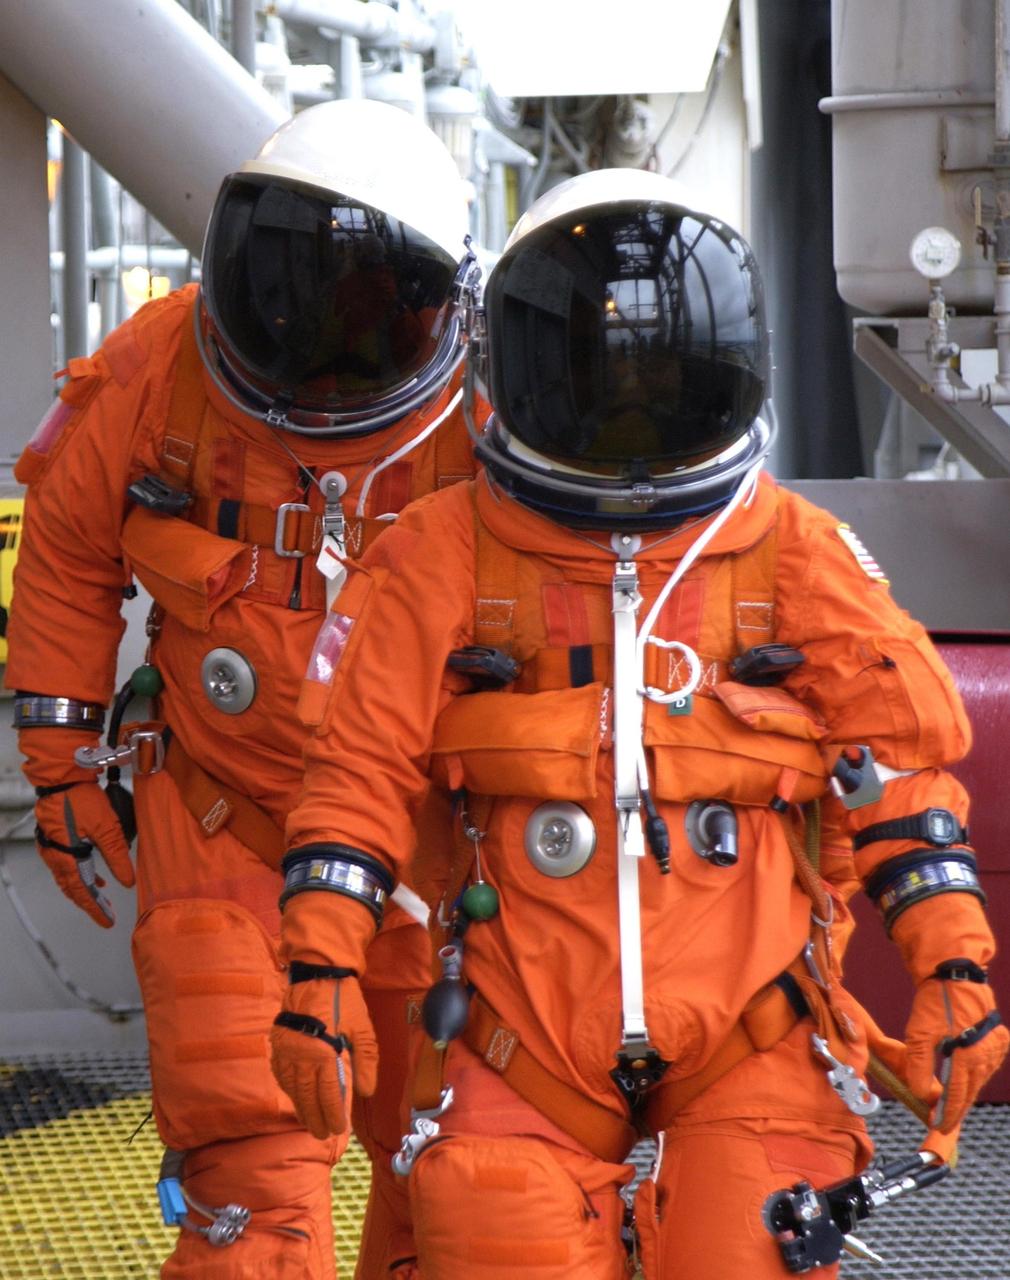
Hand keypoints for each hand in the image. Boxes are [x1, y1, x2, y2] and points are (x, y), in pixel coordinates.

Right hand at [34, 782, 134, 926]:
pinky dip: (81, 874)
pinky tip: (95, 875)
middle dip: (90, 903)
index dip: (95, 908)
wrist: (63, 776)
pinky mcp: (55, 838)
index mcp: (67, 857)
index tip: (107, 921)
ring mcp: (53, 847)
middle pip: (72, 888)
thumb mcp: (106, 828)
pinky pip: (66, 865)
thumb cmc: (82, 798)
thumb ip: (117, 856)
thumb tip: (128, 881)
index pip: (82, 892)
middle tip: (106, 915)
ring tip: (102, 899)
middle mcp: (55, 856)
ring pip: (68, 878)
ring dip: (85, 889)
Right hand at [271, 885, 381, 1138]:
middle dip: (314, 1118)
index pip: (328, 1094)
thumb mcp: (362, 1028)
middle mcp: (301, 1055)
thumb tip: (366, 1092)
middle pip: (307, 1096)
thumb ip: (366, 1061)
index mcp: (323, 1053)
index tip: (337, 1129)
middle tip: (320, 1135)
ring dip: (300, 1107)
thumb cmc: (344, 999)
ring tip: (308, 1122)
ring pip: (292, 1087)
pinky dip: (287, 1088)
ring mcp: (286, 1049)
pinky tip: (294, 1095)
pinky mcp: (278, 1041)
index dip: (332, 1115)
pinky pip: (280, 1072)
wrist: (317, 973)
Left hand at [905, 976, 1007, 1146]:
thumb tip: (920, 1094)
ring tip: (951, 1103)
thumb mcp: (919, 1034)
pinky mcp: (999, 1039)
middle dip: (956, 1107)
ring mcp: (996, 1048)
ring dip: (966, 1091)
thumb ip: (919, 1067)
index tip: (938, 1127)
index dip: (947, 1114)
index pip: (957, 1096)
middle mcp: (987, 1056)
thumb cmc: (935, 1003)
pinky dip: (974, 1074)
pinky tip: (964, 1078)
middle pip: (970, 1091)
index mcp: (968, 1057)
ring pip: (979, 1079)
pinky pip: (986, 1065)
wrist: (955, 975)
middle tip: (942, 1121)